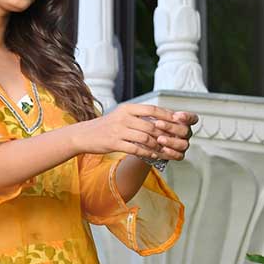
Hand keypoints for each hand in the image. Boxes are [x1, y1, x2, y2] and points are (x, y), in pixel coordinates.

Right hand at [76, 103, 197, 161]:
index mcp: (128, 108)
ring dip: (157, 145)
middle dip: (164, 134)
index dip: (167, 115)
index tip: (177, 121)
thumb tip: (160, 118)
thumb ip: (139, 115)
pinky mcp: (114, 143)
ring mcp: (119, 130)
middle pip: (151, 125)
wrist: (85, 135)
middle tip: (174, 140)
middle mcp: (124, 117)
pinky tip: (153, 156)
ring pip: (145, 138)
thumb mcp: (122, 115)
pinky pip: (135, 149)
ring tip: (164, 150)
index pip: (152, 109)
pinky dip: (147, 153)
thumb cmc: (107, 126)